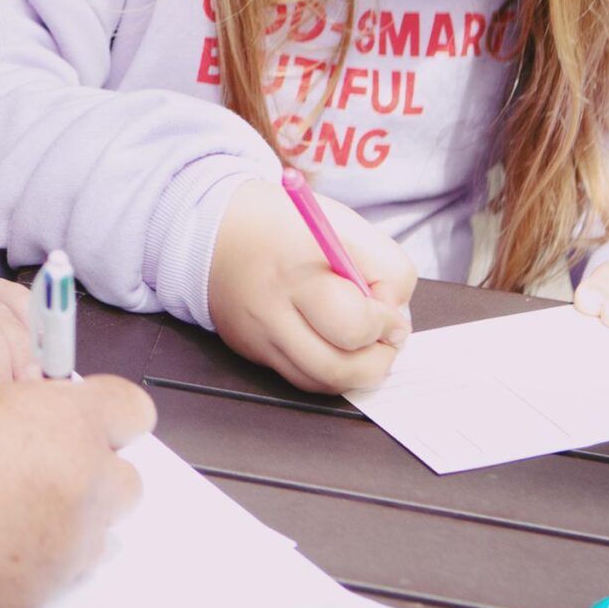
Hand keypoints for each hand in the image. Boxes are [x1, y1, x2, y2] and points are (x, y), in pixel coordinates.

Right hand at [0, 374, 153, 607]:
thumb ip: (39, 411)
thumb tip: (58, 420)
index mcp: (71, 421)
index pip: (135, 411)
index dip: (109, 418)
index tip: (91, 424)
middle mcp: (83, 480)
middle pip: (128, 478)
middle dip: (95, 474)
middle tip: (50, 470)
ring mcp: (69, 540)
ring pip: (105, 528)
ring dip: (75, 518)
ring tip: (20, 508)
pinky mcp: (48, 586)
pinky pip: (71, 569)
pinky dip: (47, 556)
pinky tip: (1, 541)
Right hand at [206, 179, 416, 392]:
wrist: (212, 229)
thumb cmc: (283, 224)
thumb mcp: (344, 226)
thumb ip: (386, 268)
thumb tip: (395, 318)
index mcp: (298, 271)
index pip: (353, 324)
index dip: (386, 325)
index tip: (391, 314)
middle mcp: (273, 311)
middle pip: (338, 368)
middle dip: (378, 361)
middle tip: (385, 339)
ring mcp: (258, 338)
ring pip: (321, 383)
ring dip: (355, 372)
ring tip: (362, 343)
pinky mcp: (250, 352)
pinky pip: (300, 378)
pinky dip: (327, 370)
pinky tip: (333, 345)